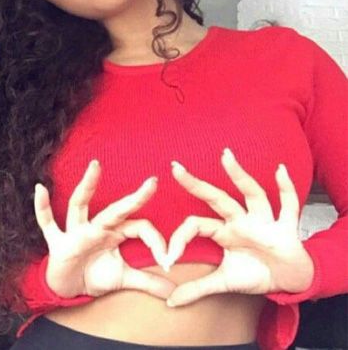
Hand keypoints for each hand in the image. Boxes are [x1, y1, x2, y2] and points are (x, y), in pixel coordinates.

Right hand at [34, 159, 176, 299]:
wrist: (67, 289)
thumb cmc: (94, 275)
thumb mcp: (123, 279)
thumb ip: (147, 282)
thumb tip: (174, 293)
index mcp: (114, 232)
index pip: (140, 228)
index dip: (156, 243)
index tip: (168, 262)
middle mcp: (96, 227)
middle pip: (116, 210)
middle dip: (134, 198)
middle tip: (153, 182)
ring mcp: (75, 232)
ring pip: (80, 205)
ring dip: (87, 186)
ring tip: (95, 166)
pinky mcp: (57, 242)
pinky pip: (47, 223)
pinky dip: (42, 208)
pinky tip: (40, 188)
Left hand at [163, 147, 314, 306]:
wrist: (289, 279)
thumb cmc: (256, 272)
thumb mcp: (224, 282)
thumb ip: (198, 289)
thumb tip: (170, 302)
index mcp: (223, 231)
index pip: (196, 225)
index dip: (179, 239)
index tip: (167, 260)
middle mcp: (240, 220)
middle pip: (216, 198)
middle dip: (196, 184)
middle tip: (174, 167)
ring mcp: (263, 221)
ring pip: (251, 194)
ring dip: (239, 175)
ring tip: (225, 156)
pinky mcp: (287, 228)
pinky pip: (288, 205)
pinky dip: (287, 188)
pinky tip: (280, 170)